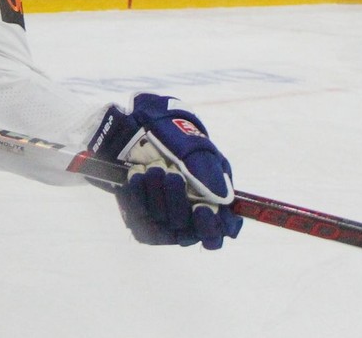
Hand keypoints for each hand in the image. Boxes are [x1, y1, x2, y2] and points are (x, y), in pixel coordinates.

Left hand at [89, 93, 241, 249]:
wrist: (144, 126)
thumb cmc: (179, 140)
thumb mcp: (198, 150)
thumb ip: (210, 174)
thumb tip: (222, 198)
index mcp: (212, 203)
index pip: (214, 235)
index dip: (209, 228)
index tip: (201, 208)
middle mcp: (188, 216)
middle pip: (187, 234)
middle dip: (178, 203)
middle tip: (173, 175)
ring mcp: (164, 217)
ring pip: (162, 225)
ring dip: (158, 195)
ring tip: (156, 167)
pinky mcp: (141, 213)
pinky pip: (139, 217)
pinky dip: (140, 194)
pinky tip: (139, 173)